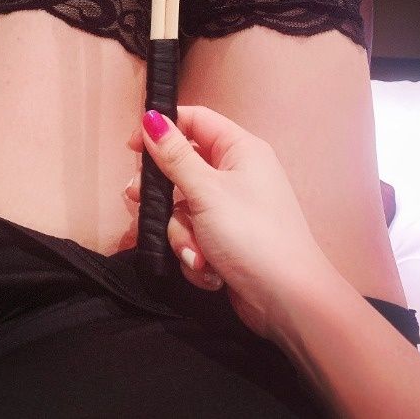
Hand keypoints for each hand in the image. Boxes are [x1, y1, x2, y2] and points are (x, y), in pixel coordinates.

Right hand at [127, 105, 333, 338]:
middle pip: (183, 168)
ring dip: (182, 234)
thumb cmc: (250, 234)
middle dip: (164, 194)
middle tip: (139, 201)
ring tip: (195, 254)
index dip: (163, 129)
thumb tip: (151, 118)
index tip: (132, 148)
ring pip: (184, 208)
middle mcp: (237, 173)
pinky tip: (207, 270)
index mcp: (240, 149)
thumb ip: (175, 156)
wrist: (288, 302)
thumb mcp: (206, 191)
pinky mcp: (227, 240)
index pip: (195, 121)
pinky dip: (195, 253)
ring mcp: (232, 209)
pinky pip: (195, 235)